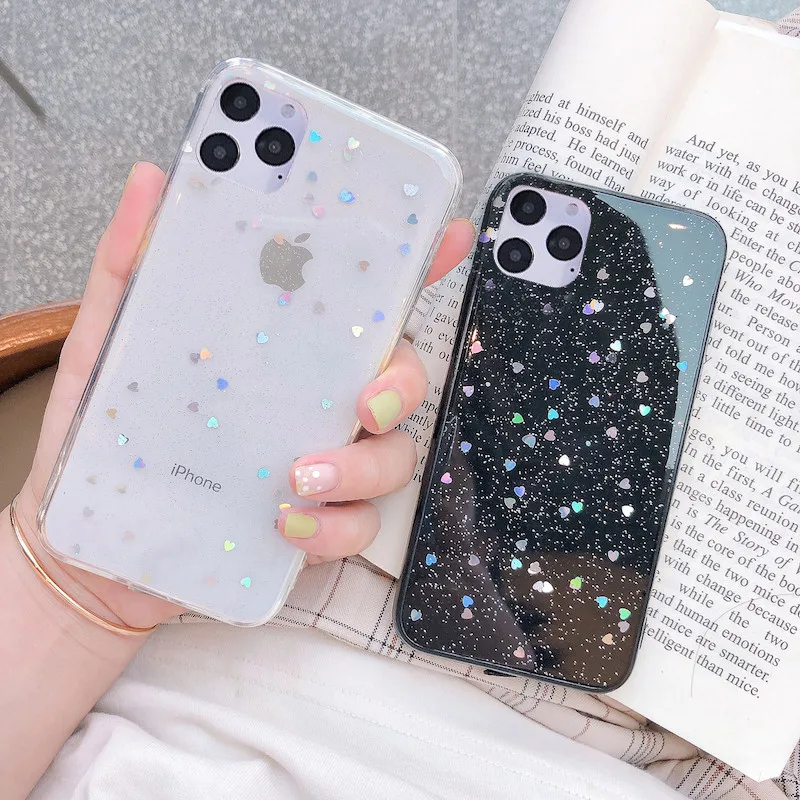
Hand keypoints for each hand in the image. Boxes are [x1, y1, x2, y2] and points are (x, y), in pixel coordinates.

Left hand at [13, 162, 473, 627]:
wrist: (93, 548)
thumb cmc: (107, 440)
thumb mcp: (108, 344)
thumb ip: (128, 266)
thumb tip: (151, 181)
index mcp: (282, 352)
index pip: (361, 304)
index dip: (415, 267)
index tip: (447, 236)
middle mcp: (314, 402)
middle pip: (402, 378)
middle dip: (402, 385)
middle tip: (364, 403)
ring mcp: (322, 463)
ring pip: (393, 455)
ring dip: (363, 467)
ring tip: (299, 478)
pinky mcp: (314, 523)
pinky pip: (360, 524)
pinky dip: (335, 526)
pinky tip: (288, 525)